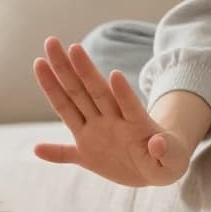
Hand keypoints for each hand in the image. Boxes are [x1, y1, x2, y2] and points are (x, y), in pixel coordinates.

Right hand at [32, 37, 195, 186]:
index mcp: (134, 124)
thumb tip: (156, 143)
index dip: (120, 90)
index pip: (123, 103)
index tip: (112, 73)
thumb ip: (166, 151)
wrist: (156, 169)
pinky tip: (36, 149)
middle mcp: (111, 122)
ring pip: (72, 105)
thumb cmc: (167, 159)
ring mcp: (96, 134)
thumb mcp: (174, 160)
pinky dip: (52, 153)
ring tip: (41, 61)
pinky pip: (66, 154)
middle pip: (90, 91)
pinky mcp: (87, 155)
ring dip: (55, 84)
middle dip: (74, 66)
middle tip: (55, 42)